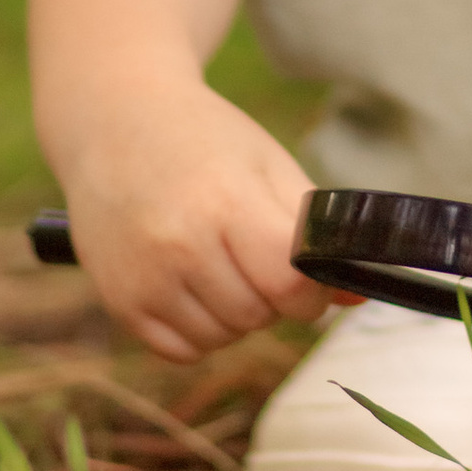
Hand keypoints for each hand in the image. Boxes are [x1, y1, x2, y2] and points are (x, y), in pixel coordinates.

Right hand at [58, 78, 321, 361]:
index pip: (289, 285)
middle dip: (270, 296)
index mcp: (225, 203)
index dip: (309, 288)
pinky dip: (198, 327)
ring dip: (235, 313)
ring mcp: (144, 278)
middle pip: (258, 316)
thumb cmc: (203, 139)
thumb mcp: (267, 165)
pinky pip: (182, 349)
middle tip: (252, 252)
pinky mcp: (120, 303)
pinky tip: (190, 281)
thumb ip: (314, 231)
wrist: (114, 121)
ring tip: (218, 259)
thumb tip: (357, 295)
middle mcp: (179, 246)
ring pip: (222, 339)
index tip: (305, 273)